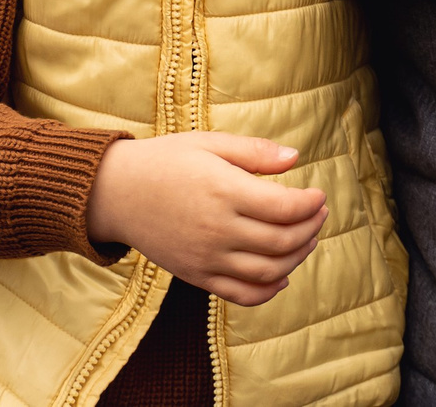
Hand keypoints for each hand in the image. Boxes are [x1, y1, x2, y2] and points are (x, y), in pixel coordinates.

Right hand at [84, 132, 328, 305]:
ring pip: (269, 271)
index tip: (319, 195)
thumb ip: (254, 152)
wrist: (116, 192)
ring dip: (297, 258)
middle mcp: (218, 228)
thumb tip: (296, 157)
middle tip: (318, 215)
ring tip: (306, 240)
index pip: (285, 208)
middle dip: (310, 228)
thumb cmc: (164, 160)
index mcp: (223, 190)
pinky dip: (269, 291)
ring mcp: (207, 257)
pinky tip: (282, 276)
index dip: (310, 204)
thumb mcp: (209, 143)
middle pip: (282, 240)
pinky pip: (242, 294)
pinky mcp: (197, 275)